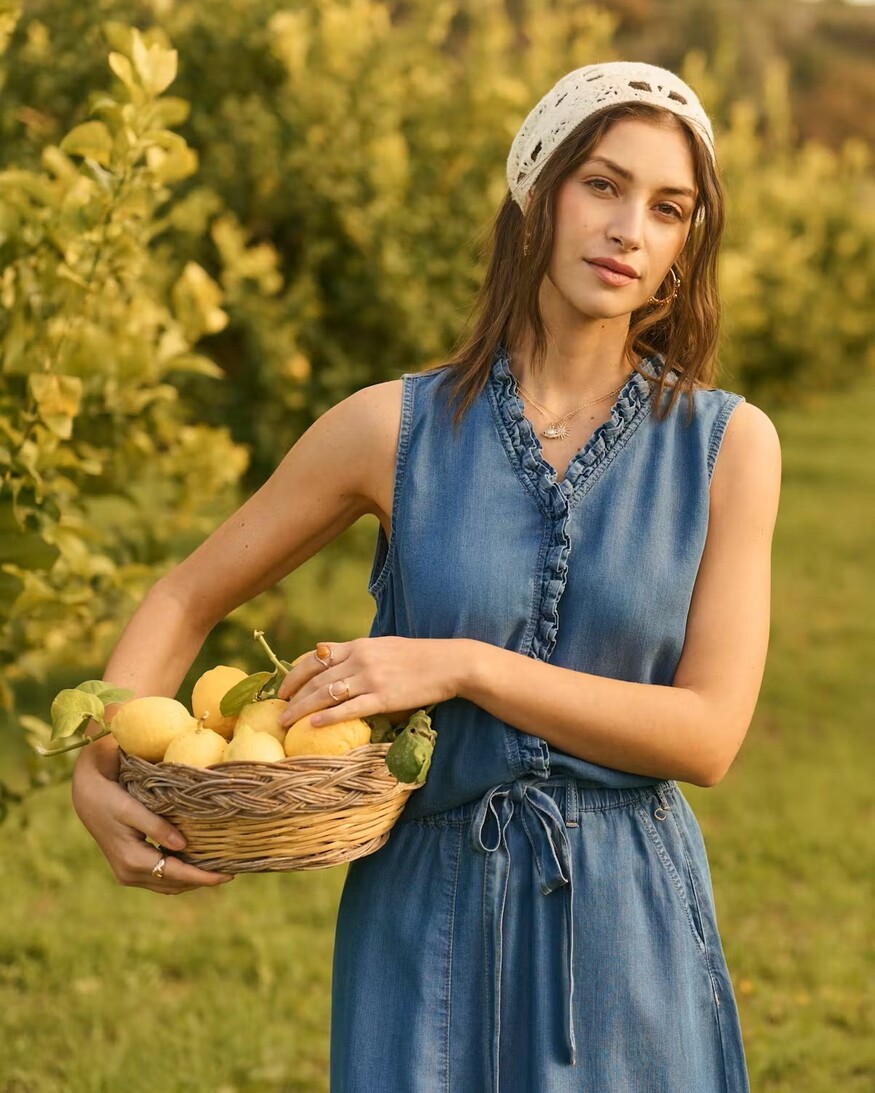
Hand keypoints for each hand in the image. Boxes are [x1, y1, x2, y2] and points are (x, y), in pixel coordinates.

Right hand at [71, 739, 233, 894]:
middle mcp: (129, 873)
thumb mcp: (133, 808)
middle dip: (202, 880)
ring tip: (218, 869)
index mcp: (132, 860)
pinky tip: (195, 863)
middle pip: (174, 884)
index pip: (176, 874)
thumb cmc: (111, 797)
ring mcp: (128, 873)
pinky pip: (159, 877)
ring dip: (191, 879)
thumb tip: (183, 847)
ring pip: (167, 884)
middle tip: (231, 871)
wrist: (87, 796)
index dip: (203, 876)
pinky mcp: (128, 868)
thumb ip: (157, 827)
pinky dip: (179, 874)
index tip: (228, 876)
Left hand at [276, 636, 468, 727]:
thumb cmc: (418, 657)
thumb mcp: (383, 647)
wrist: (448, 663)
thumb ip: (359, 654)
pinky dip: (328, 717)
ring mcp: (371, 679)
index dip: (296, 672)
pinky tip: (313, 724)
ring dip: (302, 708)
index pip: (317, 657)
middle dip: (293, 694)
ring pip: (327, 694)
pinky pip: (349, 709)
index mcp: (359, 645)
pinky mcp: (383, 698)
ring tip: (286, 721)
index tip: (283, 687)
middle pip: (316, 678)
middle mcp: (360, 660)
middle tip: (279, 709)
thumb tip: (337, 663)